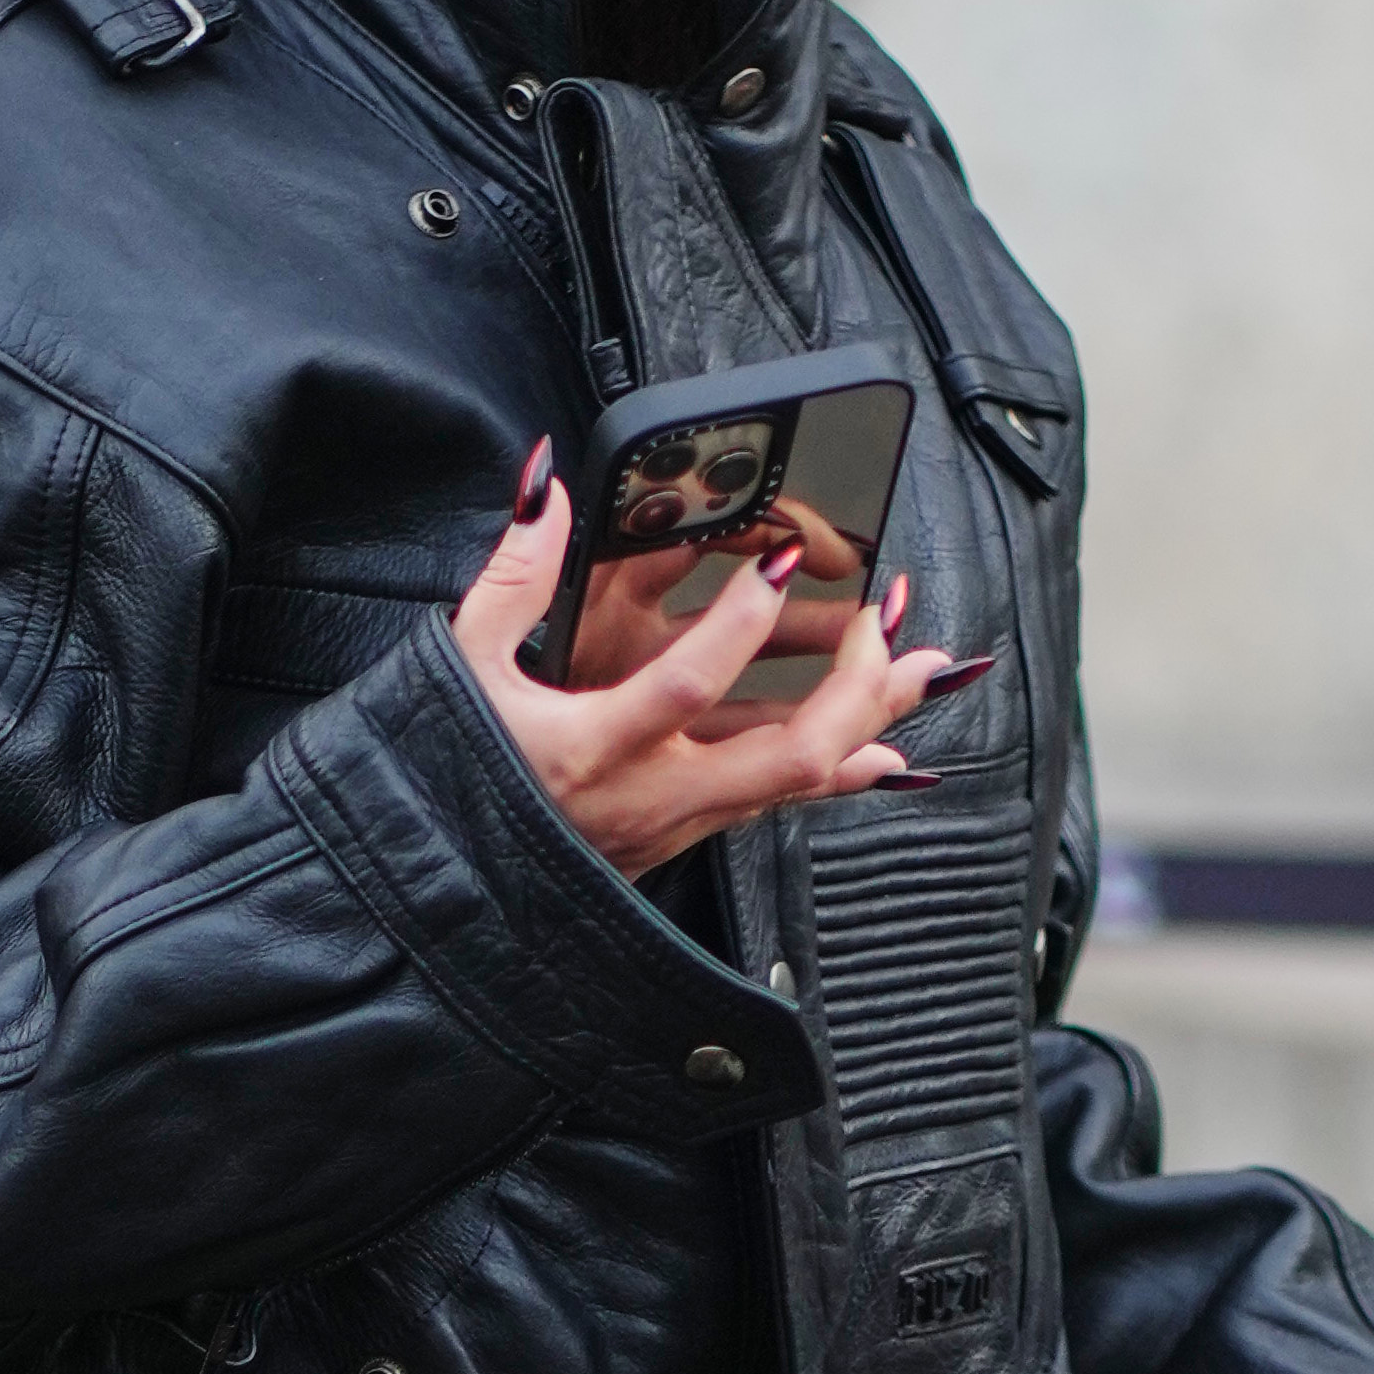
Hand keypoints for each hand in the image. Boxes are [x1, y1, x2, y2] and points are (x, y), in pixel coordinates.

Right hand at [454, 467, 978, 880]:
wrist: (447, 881)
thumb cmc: (450, 773)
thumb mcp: (464, 668)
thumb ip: (514, 576)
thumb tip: (552, 492)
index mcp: (589, 746)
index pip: (688, 685)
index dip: (743, 621)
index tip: (782, 555)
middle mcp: (648, 795)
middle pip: (785, 753)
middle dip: (854, 687)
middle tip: (886, 619)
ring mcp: (675, 824)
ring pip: (797, 782)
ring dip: (870, 722)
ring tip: (926, 669)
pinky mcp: (685, 838)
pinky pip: (779, 802)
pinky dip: (839, 770)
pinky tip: (885, 752)